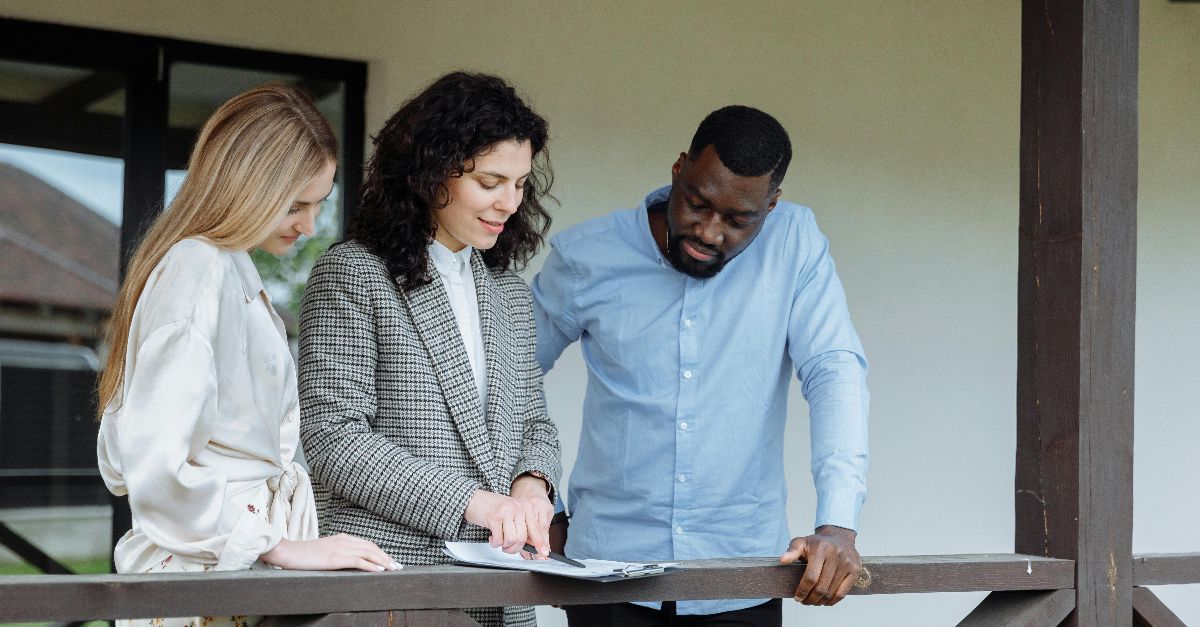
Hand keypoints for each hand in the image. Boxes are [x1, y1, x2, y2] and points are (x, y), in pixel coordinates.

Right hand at [261, 533, 399, 571]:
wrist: (286, 552)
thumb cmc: (303, 555)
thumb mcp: (324, 552)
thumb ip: (337, 554)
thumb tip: (349, 563)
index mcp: (342, 538)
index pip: (367, 544)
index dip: (381, 552)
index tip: (390, 561)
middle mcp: (344, 540)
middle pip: (371, 547)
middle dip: (386, 557)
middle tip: (398, 566)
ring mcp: (339, 548)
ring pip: (368, 553)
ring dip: (383, 561)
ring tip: (393, 569)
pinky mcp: (334, 558)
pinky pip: (357, 560)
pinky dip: (371, 565)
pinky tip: (379, 570)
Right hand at [465, 479, 551, 556]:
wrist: (474, 499)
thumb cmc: (494, 508)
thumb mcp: (513, 514)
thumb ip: (524, 527)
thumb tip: (534, 546)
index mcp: (526, 507)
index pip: (536, 528)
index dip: (540, 543)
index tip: (544, 553)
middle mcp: (518, 507)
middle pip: (523, 538)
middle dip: (514, 548)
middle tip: (508, 548)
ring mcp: (506, 511)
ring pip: (512, 540)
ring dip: (504, 546)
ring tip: (499, 540)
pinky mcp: (494, 518)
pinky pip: (499, 539)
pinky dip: (495, 543)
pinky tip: (492, 536)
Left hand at [779, 525, 860, 605]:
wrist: (839, 536)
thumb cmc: (817, 543)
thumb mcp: (802, 542)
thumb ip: (792, 551)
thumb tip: (782, 560)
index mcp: (821, 549)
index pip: (811, 577)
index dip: (803, 590)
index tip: (797, 597)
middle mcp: (836, 555)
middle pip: (821, 587)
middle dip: (811, 599)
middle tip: (804, 602)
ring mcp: (847, 564)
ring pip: (832, 592)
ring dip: (820, 602)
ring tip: (813, 602)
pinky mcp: (855, 571)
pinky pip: (843, 593)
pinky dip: (833, 601)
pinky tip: (825, 601)